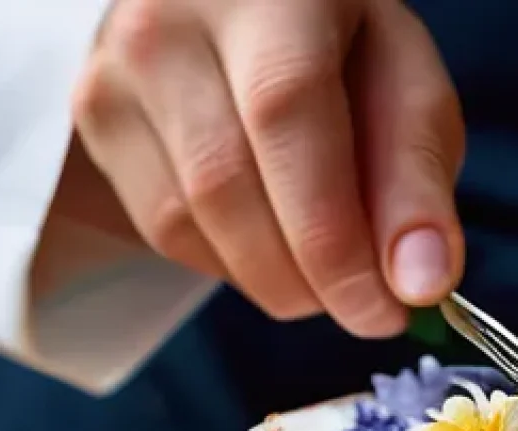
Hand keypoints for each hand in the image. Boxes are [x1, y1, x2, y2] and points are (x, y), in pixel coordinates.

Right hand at [70, 0, 464, 335]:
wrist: (243, 13)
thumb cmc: (340, 47)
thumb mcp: (405, 88)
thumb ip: (418, 179)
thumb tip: (422, 283)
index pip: (286, 116)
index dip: (332, 237)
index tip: (382, 313)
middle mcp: (170, 15)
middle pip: (226, 184)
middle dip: (308, 280)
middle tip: (365, 307)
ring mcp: (116, 67)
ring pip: (189, 222)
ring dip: (273, 279)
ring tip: (326, 270)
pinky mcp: (95, 118)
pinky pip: (164, 231)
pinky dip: (232, 263)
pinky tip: (271, 240)